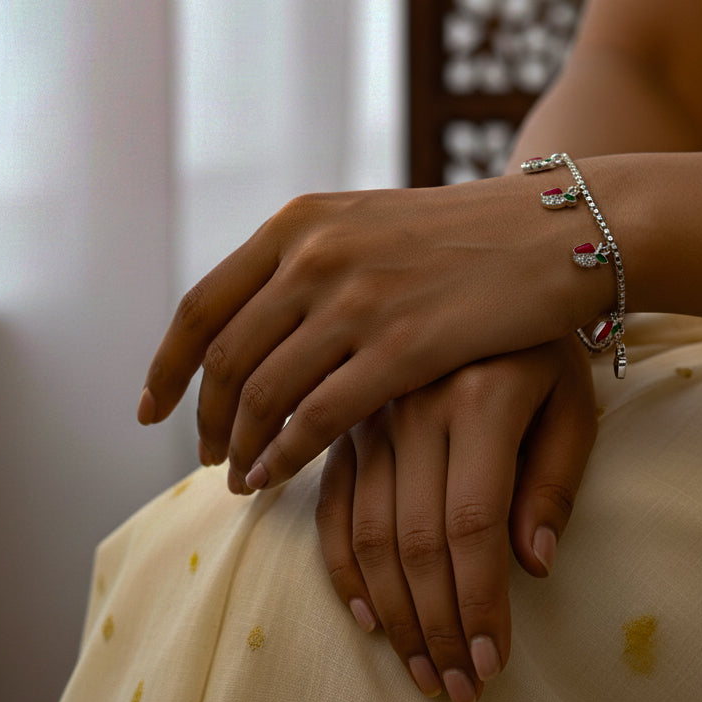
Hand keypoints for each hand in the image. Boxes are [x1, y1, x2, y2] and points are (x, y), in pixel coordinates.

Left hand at [138, 177, 612, 490]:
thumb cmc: (463, 235)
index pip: (202, 306)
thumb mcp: (368, 224)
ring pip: (264, 393)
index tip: (151, 409)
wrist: (550, 231)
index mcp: (300, 224)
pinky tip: (276, 477)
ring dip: (241, 446)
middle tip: (207, 455)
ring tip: (240, 477)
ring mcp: (359, 300)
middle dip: (204, 419)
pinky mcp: (404, 346)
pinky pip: (318, 417)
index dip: (166, 367)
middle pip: (225, 358)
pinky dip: (284, 455)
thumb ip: (308, 260)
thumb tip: (254, 316)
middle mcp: (316, 256)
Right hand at [313, 338, 597, 701]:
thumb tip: (531, 568)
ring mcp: (372, 408)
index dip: (478, 605)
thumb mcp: (572, 400)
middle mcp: (415, 404)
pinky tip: (362, 610)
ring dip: (391, 609)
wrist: (498, 267)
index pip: (473, 526)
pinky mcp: (346, 413)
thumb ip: (553, 481)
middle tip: (453, 686)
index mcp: (480, 398)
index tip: (489, 664)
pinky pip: (329, 498)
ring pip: (366, 528)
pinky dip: (339, 561)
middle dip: (435, 625)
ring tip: (417, 666)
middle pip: (415, 538)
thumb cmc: (544, 344)